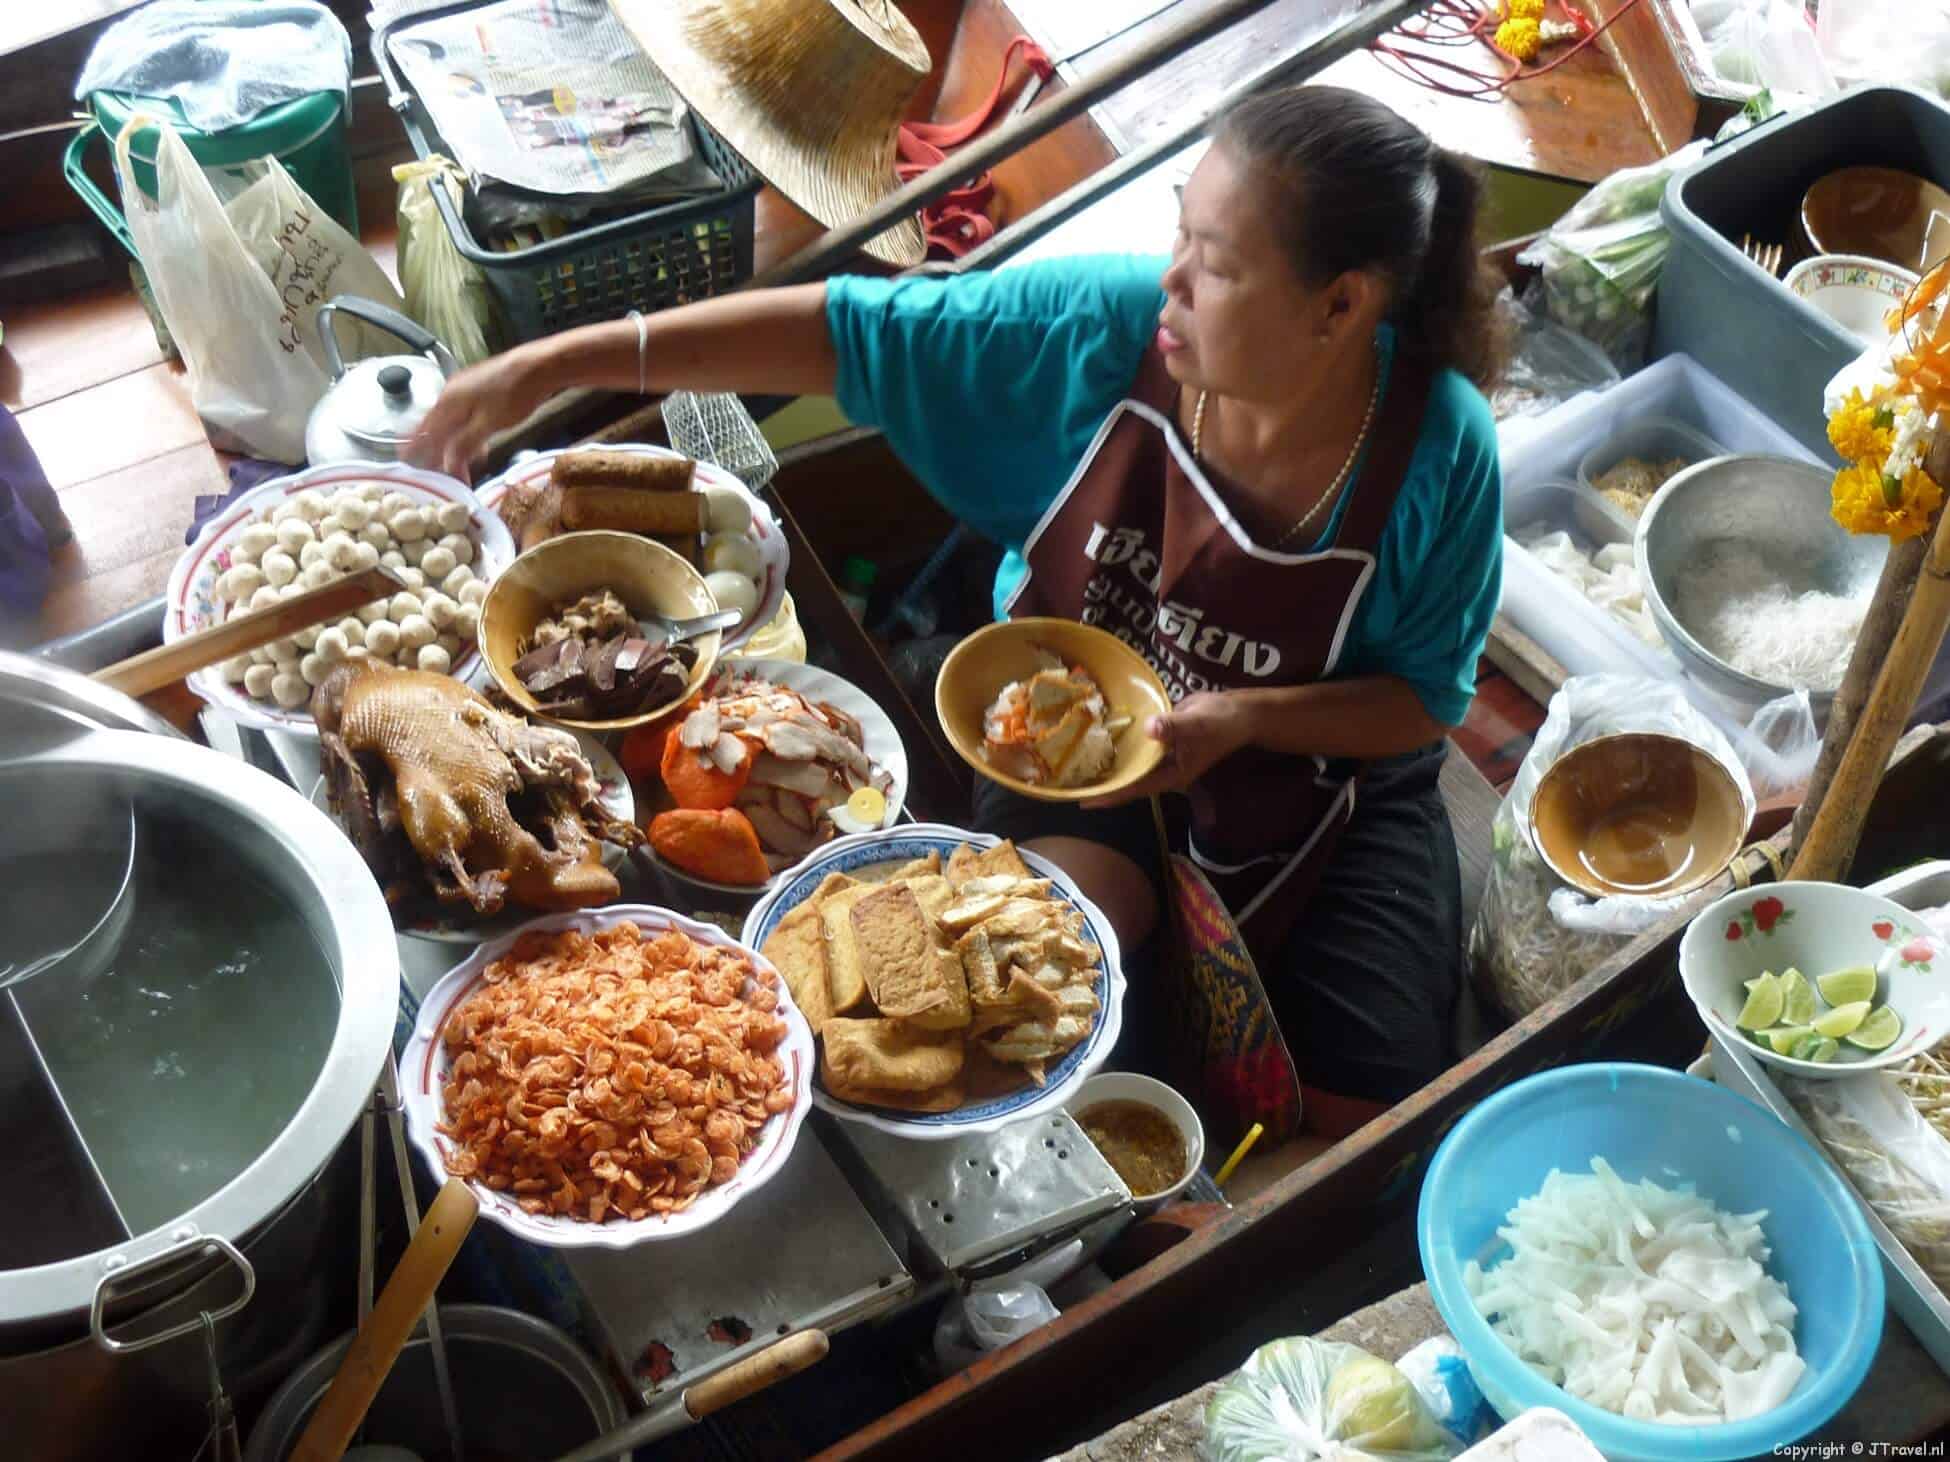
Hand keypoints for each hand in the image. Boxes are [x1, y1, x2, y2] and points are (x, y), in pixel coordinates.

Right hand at [404, 347, 550, 481]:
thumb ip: (465, 444)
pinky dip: (468, 433)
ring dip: (454, 444)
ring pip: (453, 422)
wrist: (538, 367)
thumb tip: (448, 465)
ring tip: (457, 464)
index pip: (425, 430)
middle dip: (435, 449)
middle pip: (437, 426)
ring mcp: (467, 389)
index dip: (416, 447)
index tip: (407, 461)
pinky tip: (479, 445)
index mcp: (448, 401)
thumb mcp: (487, 425)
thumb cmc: (514, 392)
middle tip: (433, 469)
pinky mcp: (482, 390)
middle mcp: (452, 393)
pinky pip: (467, 416)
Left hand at [1084, 691, 1251, 808]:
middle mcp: (1162, 769)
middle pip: (1127, 779)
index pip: (1134, 789)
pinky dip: (1120, 742)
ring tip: (1073, 763)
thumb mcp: (1197, 725)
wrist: (1236, 712)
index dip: (1110, 795)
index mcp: (1170, 775)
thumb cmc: (1220, 724)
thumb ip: (1172, 727)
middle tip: (1067, 783)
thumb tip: (1149, 728)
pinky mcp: (1159, 738)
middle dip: (1102, 781)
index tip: (1082, 801)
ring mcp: (1160, 754)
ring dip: (1108, 762)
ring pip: (1130, 762)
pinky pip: (1136, 744)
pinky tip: (1097, 735)